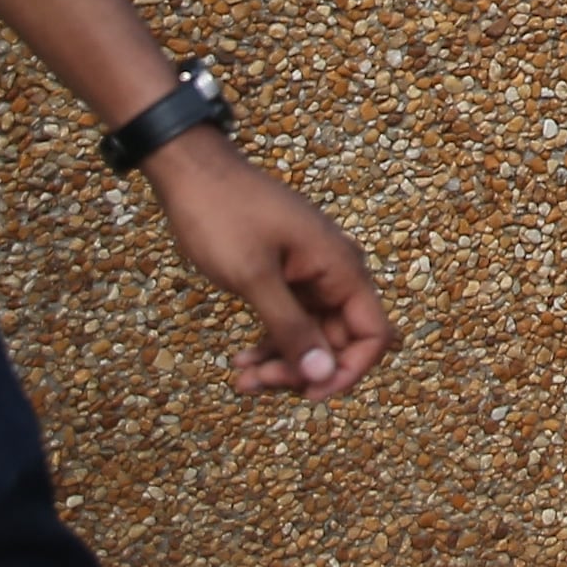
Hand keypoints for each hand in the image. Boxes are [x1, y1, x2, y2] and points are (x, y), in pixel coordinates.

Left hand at [143, 131, 397, 400]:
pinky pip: (292, 319)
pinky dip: (271, 343)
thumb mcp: (254, 277)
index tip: (309, 394)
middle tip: (258, 383)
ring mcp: (311, 273)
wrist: (194, 172)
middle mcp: (335, 271)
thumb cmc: (223, 215)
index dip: (349, 371)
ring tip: (242, 379)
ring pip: (313, 334)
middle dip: (304, 370)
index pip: (373, 334)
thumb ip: (290, 328)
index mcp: (340, 266)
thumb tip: (323, 375)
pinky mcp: (287, 275)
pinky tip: (241, 360)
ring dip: (283, 363)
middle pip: (340, 340)